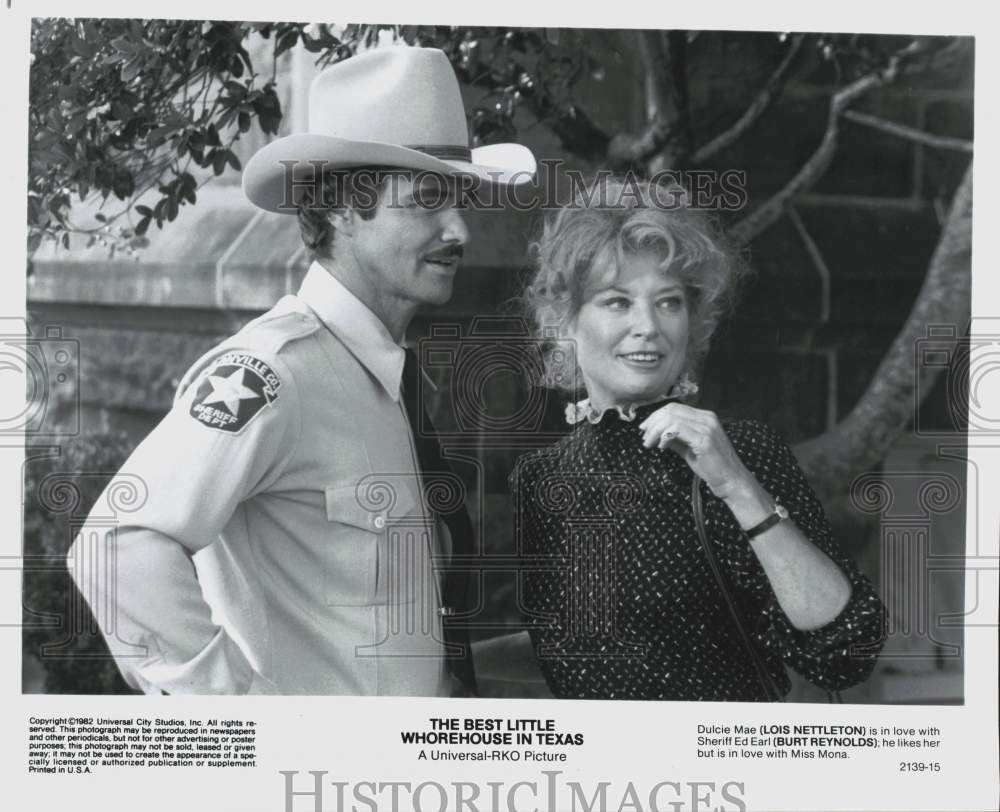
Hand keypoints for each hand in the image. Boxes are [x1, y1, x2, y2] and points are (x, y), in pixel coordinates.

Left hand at [638, 403, 758, 501]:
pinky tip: (661, 447)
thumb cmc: (711, 467)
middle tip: (644, 437)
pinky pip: (677, 429)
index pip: (675, 408)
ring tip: (650, 444)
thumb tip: (657, 433)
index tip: (645, 429)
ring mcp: (707, 427)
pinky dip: (664, 436)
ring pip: (671, 418)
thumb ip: (675, 438)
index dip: (656, 416)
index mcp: (705, 417)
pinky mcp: (704, 439)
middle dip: (653, 422)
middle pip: (671, 410)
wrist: (731, 481)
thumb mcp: (689, 448)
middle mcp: (707, 418)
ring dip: (655, 431)